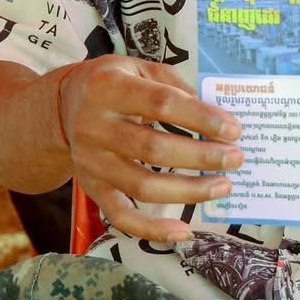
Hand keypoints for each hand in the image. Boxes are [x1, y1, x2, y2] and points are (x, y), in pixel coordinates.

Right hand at [59, 57, 243, 243]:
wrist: (64, 107)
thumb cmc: (113, 83)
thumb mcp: (138, 67)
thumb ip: (175, 84)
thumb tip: (217, 116)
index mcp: (108, 87)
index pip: (162, 103)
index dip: (201, 118)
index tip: (234, 130)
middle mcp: (94, 126)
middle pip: (153, 148)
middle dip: (202, 157)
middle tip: (236, 159)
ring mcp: (91, 161)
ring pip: (142, 186)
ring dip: (188, 190)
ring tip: (223, 186)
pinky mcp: (91, 187)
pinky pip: (121, 216)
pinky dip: (152, 230)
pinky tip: (184, 232)